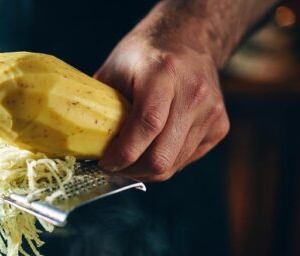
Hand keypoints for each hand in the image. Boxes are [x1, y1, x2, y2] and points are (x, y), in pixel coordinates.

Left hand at [95, 24, 229, 180]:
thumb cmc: (145, 55)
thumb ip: (100, 104)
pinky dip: (166, 161)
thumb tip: (79, 140)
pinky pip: (186, 160)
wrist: (189, 39)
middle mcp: (193, 92)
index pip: (147, 125)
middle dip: (132, 170)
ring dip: (147, 169)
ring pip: (174, 165)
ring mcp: (211, 111)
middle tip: (114, 166)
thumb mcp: (115, 69)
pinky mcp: (220, 127)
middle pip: (162, 156)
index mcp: (164, 72)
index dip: (123, 153)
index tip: (105, 162)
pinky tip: (153, 146)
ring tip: (131, 158)